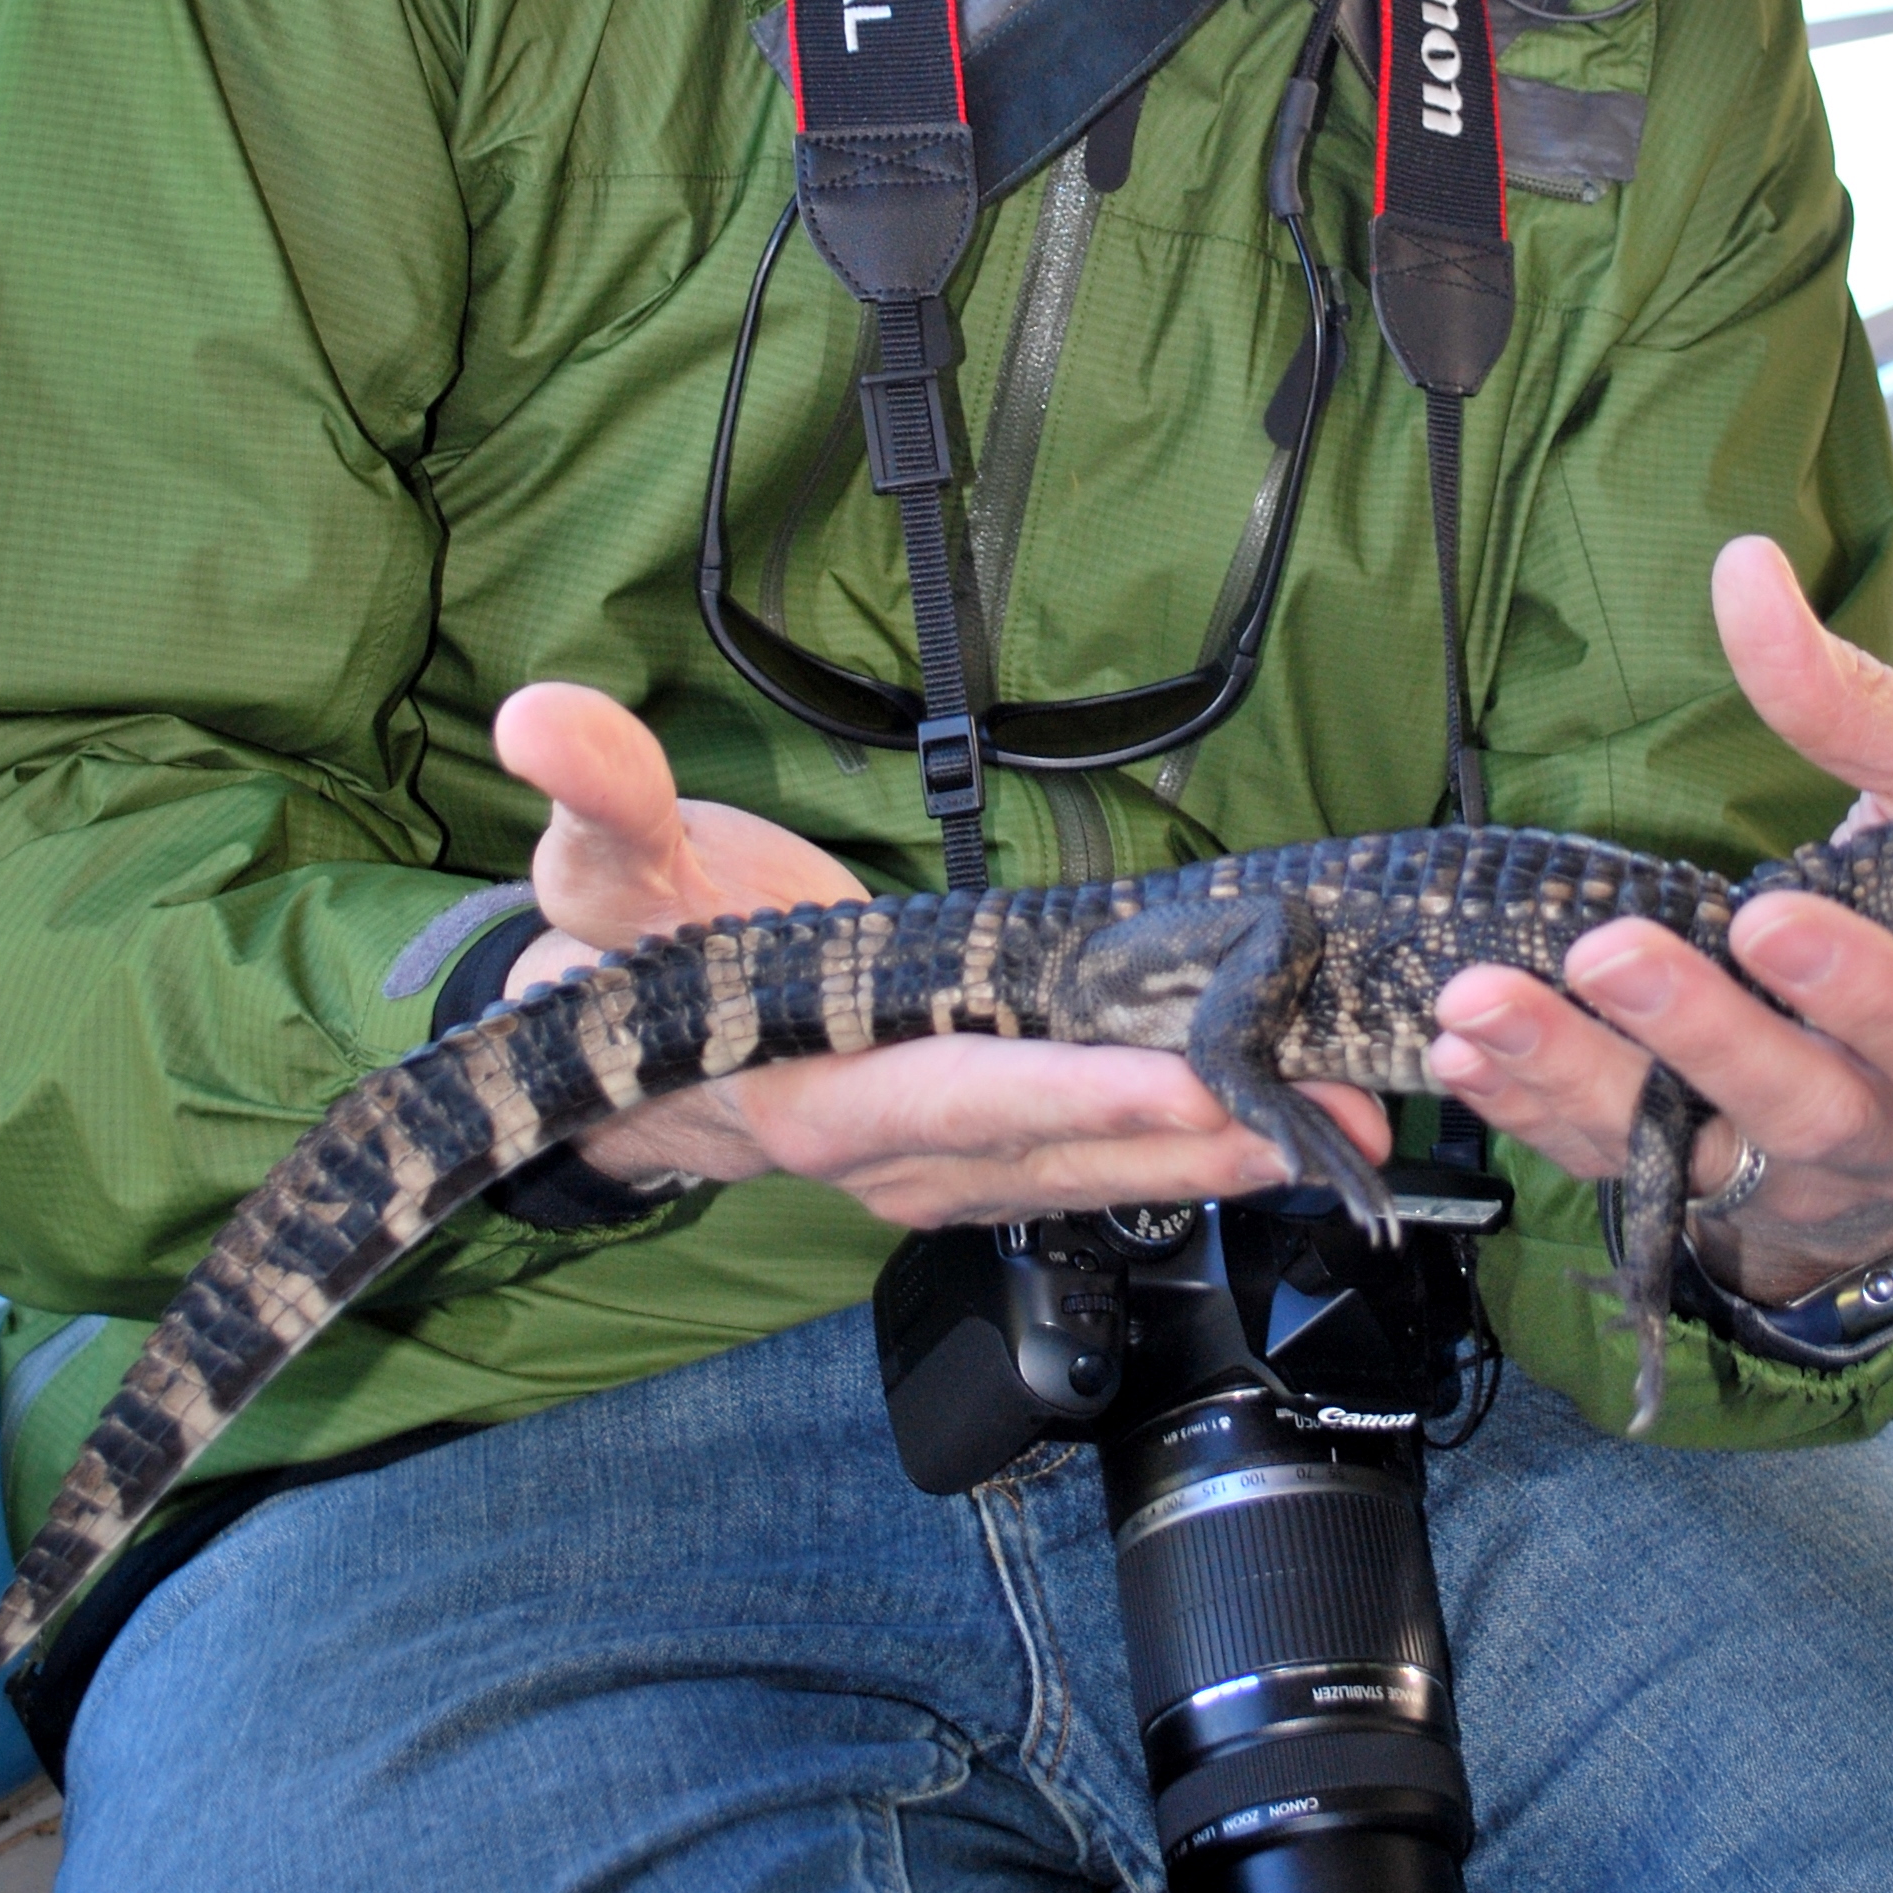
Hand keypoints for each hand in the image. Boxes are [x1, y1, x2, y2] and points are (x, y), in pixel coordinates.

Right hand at [490, 684, 1388, 1221]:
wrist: (600, 1059)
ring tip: (1354, 1126)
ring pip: (1096, 1170)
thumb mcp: (598, 868)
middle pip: (1063, 1148)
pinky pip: (1096, 1162)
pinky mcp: (975, 1162)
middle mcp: (887, 1159)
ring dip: (1224, 1157)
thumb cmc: (621, 950)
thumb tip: (538, 717)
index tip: (1196, 1079)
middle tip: (1337, 1112)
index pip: (964, 1095)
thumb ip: (593, 797)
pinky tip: (1285, 1125)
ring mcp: (937, 1176)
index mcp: (812, 1096)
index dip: (1079, 1091)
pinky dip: (1190, 1149)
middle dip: (1203, 1136)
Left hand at [1424, 538, 1892, 1301]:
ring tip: (1479, 1007)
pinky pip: (1618, 1168)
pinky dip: (1536, 1115)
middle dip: (1703, 1033)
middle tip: (1607, 955)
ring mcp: (1795, 1166)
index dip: (1857, 986)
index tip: (1768, 916)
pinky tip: (1465, 1056)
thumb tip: (1743, 569)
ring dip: (1580, 1078)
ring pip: (1693, 1152)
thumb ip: (1852, 699)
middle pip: (1803, 1100)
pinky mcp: (1708, 1189)